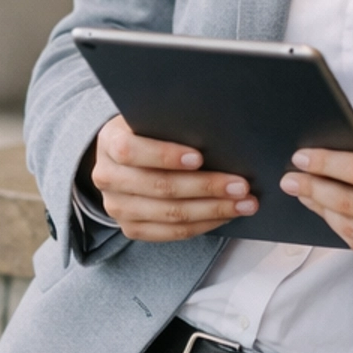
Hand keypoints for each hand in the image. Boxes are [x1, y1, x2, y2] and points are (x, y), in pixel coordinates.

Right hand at [89, 114, 258, 242]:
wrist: (125, 157)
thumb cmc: (150, 131)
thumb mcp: (153, 118)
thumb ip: (174, 122)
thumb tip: (218, 132)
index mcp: (110, 142)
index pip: (131, 151)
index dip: (165, 155)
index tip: (199, 157)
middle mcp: (108, 177)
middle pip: (159, 187)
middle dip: (205, 187)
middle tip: (241, 185)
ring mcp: (117, 207)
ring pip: (169, 214)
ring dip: (213, 210)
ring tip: (244, 203)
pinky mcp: (131, 228)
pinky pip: (171, 233)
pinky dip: (204, 224)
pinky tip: (227, 216)